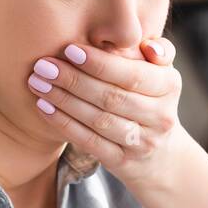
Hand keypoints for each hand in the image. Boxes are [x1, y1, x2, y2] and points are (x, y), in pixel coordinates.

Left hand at [26, 37, 183, 190]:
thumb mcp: (160, 73)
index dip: (100, 63)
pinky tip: (44, 107)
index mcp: (169, 86)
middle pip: (111, 97)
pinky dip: (64, 124)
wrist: (160, 155)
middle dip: (74, 80)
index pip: (132, 74)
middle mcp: (160, 116)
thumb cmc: (150, 99)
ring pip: (99, 120)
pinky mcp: (123, 162)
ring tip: (37, 83)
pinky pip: (90, 142)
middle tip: (42, 66)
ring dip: (64, 101)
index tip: (69, 49)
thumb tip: (148, 45)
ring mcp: (142, 142)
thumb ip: (156, 51)